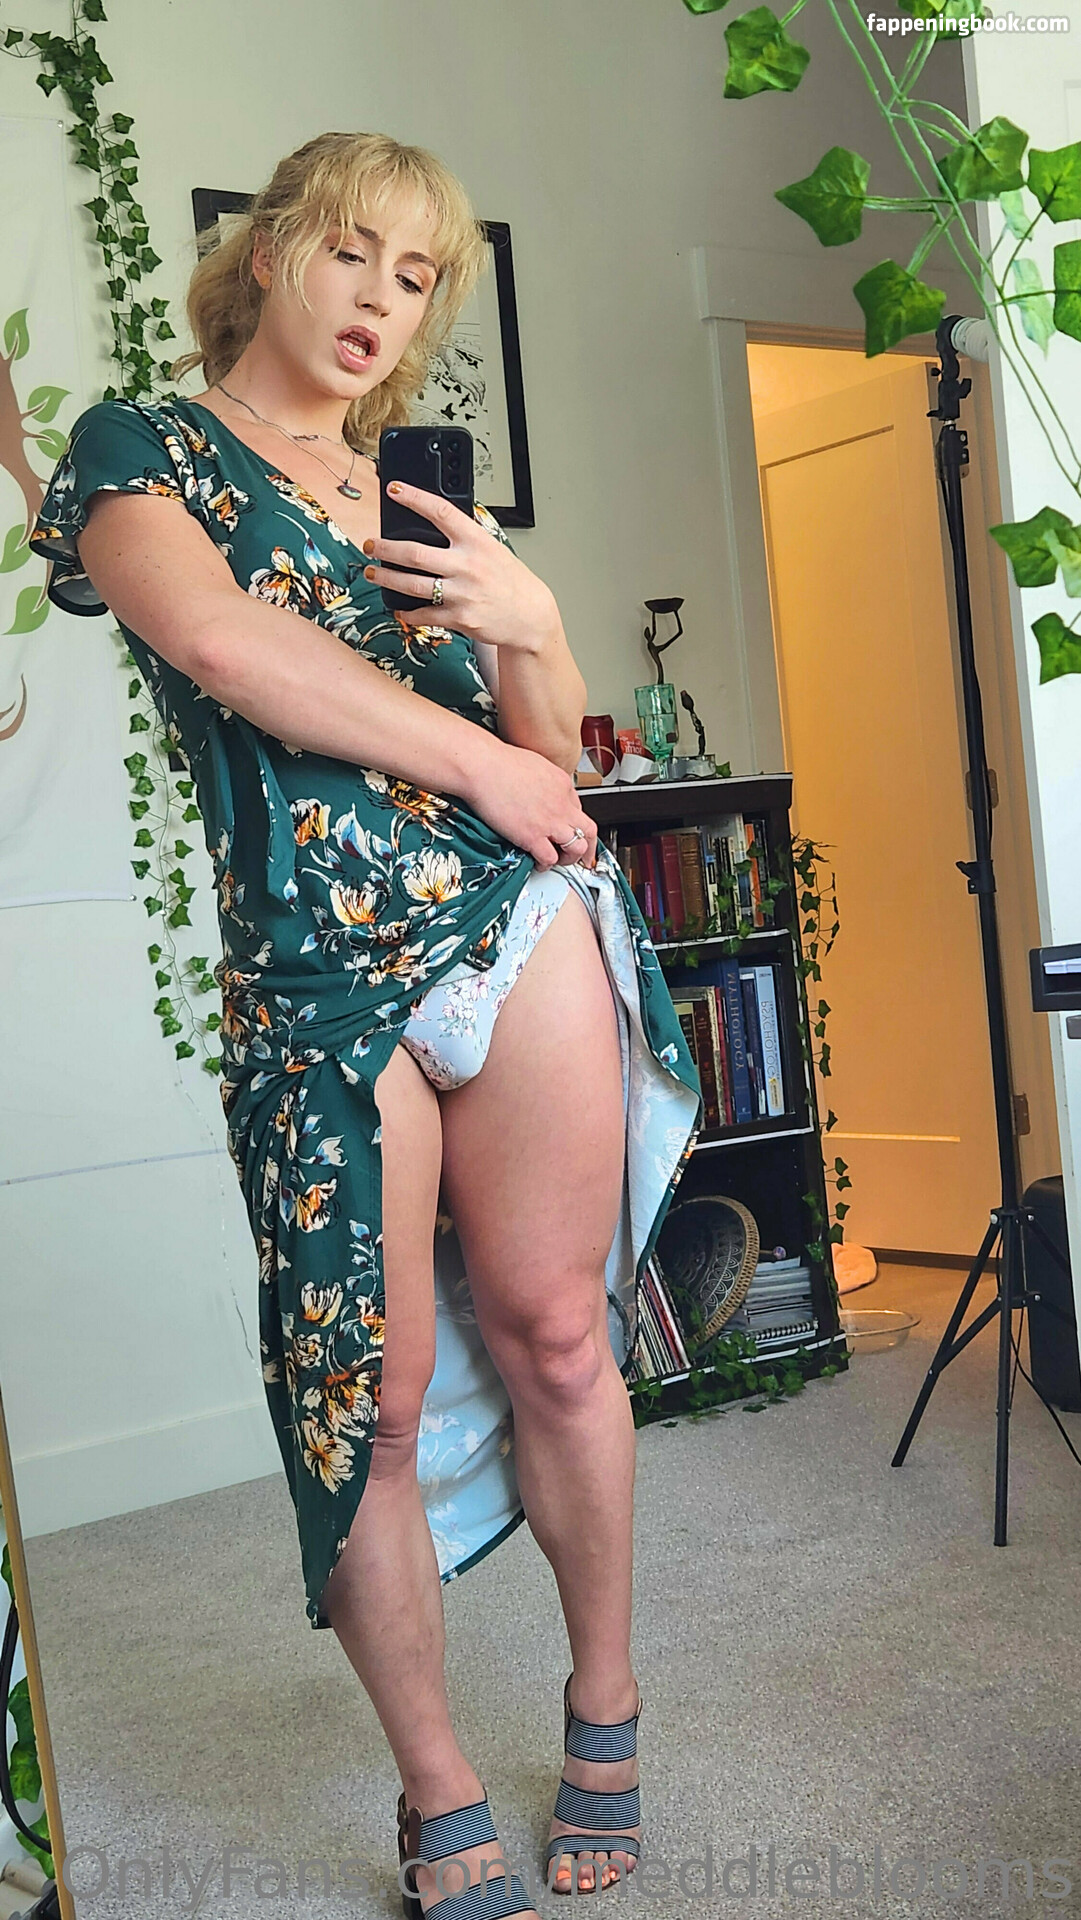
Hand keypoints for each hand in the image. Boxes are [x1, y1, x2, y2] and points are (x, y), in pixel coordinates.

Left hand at [362, 483, 557, 653]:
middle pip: (415, 552)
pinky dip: (407, 612)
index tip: (394, 489)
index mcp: (476, 541)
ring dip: (386, 577)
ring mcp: (462, 593)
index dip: (414, 498)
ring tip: (373, 572)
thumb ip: (464, 538)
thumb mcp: (491, 548)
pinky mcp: (460, 618)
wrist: (530, 616)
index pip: (440, 512)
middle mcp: (468, 565)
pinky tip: (398, 607)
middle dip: (385, 547)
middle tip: (370, 544)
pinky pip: (424, 614)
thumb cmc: (510, 580)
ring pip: (412, 584)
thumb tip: (431, 525)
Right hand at [464, 735, 598, 870]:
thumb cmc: (497, 762)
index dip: (574, 824)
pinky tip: (537, 863)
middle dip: (587, 847)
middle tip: (582, 857)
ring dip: (569, 858)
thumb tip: (538, 791)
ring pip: (577, 848)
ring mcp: (549, 821)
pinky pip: (549, 858)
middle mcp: (561, 804)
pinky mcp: (532, 836)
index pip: (578, 809)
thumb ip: (542, 781)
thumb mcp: (534, 764)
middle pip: (588, 830)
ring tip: (557, 860)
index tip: (569, 830)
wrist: (482, 767)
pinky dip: (546, 865)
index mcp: (562, 784)